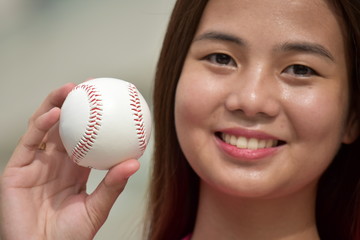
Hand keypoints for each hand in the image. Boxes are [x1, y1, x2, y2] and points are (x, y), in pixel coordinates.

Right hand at [0, 84, 139, 239]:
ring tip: (69, 89)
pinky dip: (40, 125)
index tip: (107, 102)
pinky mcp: (16, 170)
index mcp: (73, 169)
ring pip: (42, 127)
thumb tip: (135, 162)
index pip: (83, 138)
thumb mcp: (97, 208)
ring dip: (53, 105)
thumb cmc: (70, 236)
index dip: (92, 120)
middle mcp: (54, 163)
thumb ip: (113, 185)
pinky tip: (55, 112)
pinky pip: (29, 143)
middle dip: (72, 105)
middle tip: (87, 88)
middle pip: (62, 127)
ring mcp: (34, 165)